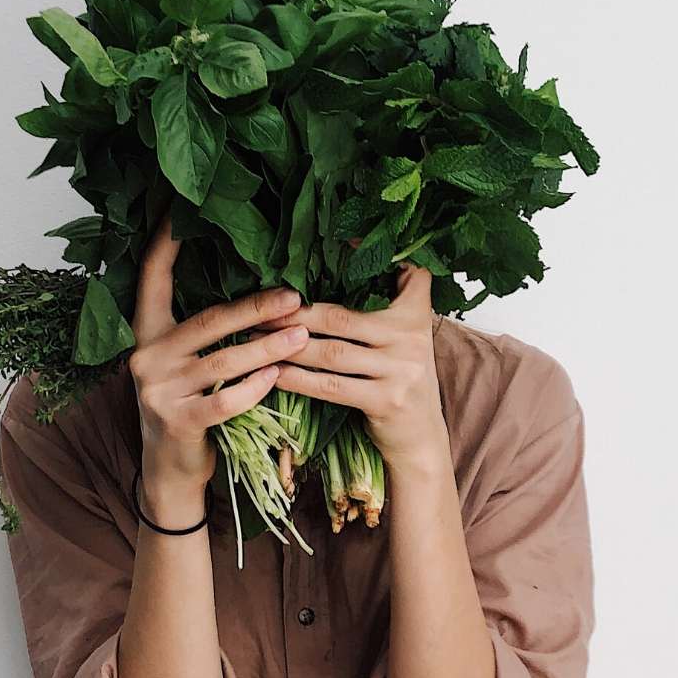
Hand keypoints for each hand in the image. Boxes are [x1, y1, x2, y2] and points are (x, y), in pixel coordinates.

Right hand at [129, 211, 310, 495]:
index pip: (151, 278)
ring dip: (268, 348)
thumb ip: (204, 332)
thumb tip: (259, 293)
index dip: (165, 244)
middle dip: (256, 307)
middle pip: (208, 320)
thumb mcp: (185, 364)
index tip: (181, 211)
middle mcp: (146, 356)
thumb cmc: (189, 406)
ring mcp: (158, 390)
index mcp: (147, 333)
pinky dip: (255, 388)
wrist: (169, 471)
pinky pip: (225, 400)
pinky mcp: (177, 422)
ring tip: (302, 336)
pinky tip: (278, 377)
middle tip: (295, 296)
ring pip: (224, 361)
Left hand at [262, 262, 447, 472]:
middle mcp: (411, 338)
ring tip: (256, 338)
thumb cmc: (400, 379)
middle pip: (341, 318)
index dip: (370, 257)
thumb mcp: (406, 337)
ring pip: (332, 352)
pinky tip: (275, 372)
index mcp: (415, 314)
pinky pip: (332, 386)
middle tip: (260, 307)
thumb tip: (343, 258)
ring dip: (289, 345)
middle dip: (295, 313)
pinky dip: (299, 379)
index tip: (337, 239)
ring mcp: (401, 371)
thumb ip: (387, 304)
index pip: (404, 274)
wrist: (421, 438)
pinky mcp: (386, 401)